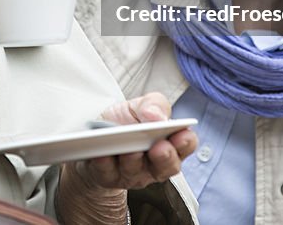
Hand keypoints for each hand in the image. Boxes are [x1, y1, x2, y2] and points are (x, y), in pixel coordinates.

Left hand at [74, 92, 196, 190]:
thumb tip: (158, 117)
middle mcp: (155, 163)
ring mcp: (134, 174)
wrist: (97, 133)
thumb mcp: (140, 105)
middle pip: (167, 166)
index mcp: (169, 142)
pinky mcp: (111, 178)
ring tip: (130, 149)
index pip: (185, 145)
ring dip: (133, 160)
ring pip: (136, 171)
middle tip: (158, 148)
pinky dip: (105, 164)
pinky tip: (103, 154)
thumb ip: (154, 105)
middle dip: (164, 158)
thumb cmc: (125, 120)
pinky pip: (108, 173)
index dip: (185, 142)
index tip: (181, 135)